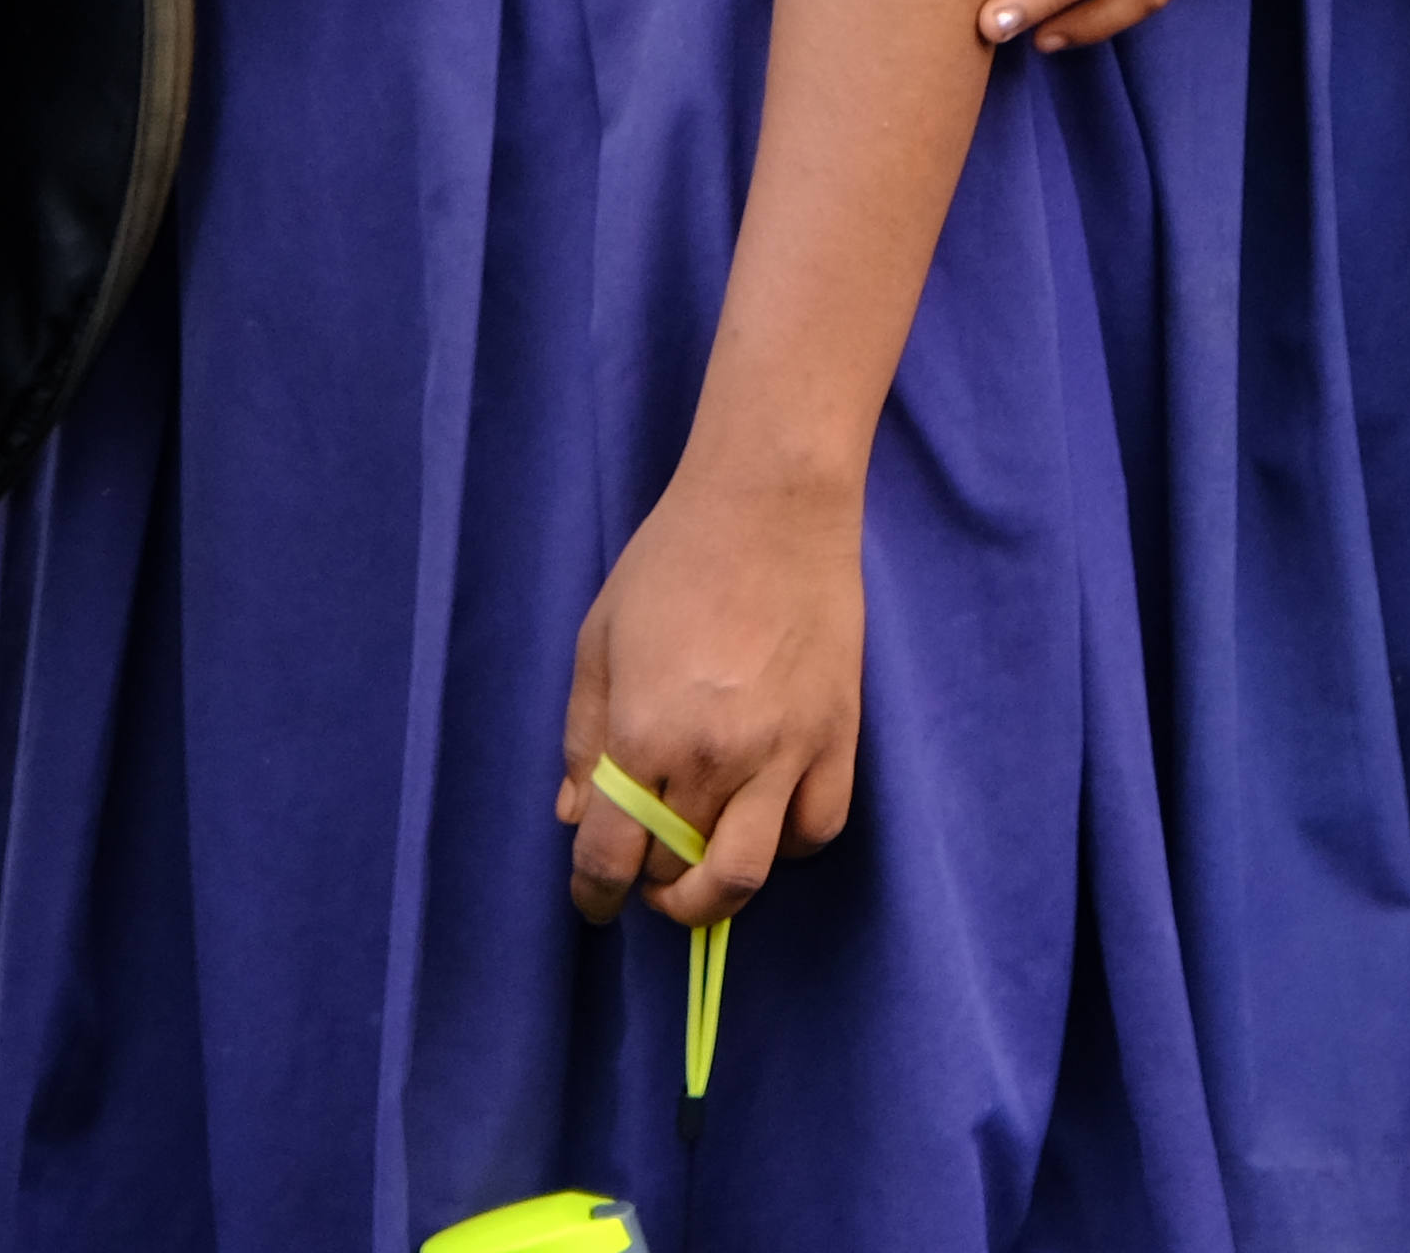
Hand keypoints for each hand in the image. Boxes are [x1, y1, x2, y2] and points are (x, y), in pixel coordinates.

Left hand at [556, 458, 862, 934]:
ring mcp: (783, 753)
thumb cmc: (671, 563)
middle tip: (646, 868)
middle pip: (676, 874)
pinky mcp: (836, 737)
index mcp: (644, 735)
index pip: (609, 858)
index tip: (595, 902)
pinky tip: (765, 820)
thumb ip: (582, 736)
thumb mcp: (598, 641)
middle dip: (651, 887)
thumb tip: (573, 815)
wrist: (770, 506)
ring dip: (715, 894)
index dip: (593, 895)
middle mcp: (713, 759)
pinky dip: (787, 845)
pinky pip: (815, 830)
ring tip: (701, 871)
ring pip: (748, 875)